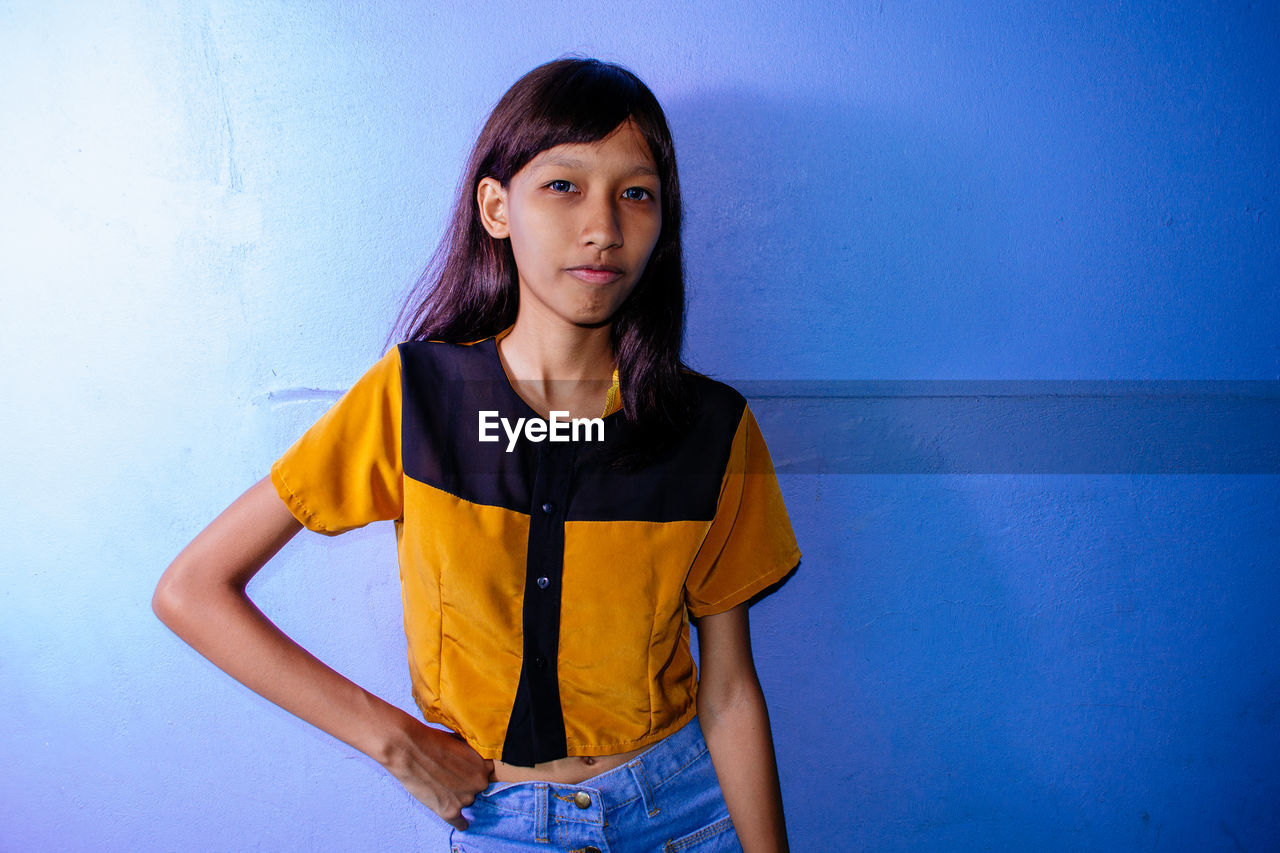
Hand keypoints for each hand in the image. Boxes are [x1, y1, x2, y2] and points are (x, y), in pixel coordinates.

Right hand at [377, 711, 494, 830]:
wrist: (409, 750)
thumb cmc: (433, 741)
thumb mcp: (461, 742)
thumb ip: (471, 756)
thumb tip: (473, 760)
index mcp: (484, 766)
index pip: (485, 773)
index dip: (472, 770)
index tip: (464, 770)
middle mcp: (479, 784)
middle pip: (475, 788)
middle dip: (465, 783)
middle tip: (448, 776)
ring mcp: (465, 799)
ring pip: (465, 801)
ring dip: (456, 797)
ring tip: (439, 785)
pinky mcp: (449, 811)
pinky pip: (460, 823)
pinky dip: (460, 822)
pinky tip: (462, 823)